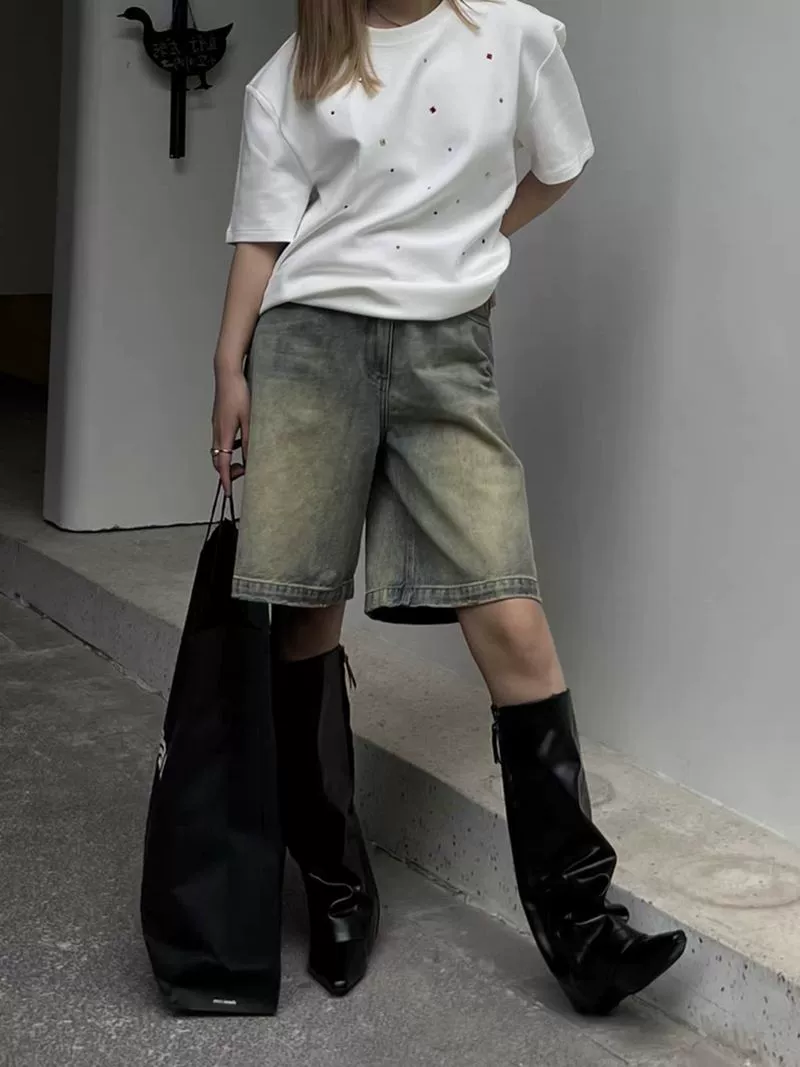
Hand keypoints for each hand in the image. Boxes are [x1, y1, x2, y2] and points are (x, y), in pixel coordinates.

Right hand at [211, 369, 249, 496]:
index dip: (226, 479)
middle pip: (218, 460)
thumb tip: (252, 460)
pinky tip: (243, 442)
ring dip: (229, 460)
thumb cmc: (239, 393)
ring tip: (245, 461)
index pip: (223, 464)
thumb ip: (251, 440)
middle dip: (227, 472)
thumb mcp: (250, 418)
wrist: (227, 373)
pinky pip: (222, 440)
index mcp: (224, 434)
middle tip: (243, 475)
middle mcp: (217, 431)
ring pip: (219, 450)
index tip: (228, 492)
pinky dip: (230, 448)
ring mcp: (216, 425)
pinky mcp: (219, 419)